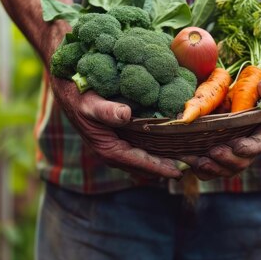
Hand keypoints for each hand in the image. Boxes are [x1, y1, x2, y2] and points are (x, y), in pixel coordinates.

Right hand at [50, 77, 182, 179]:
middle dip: (167, 166)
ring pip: (145, 156)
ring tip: (188, 157)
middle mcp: (114, 151)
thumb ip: (106, 110)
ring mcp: (117, 145)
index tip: (179, 172)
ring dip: (164, 157)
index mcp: (108, 149)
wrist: (67, 87)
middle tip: (193, 165)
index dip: (159, 167)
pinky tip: (172, 141)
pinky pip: (142, 146)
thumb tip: (125, 115)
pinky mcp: (120, 137)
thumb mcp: (90, 103)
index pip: (139, 162)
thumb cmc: (78, 96)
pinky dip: (157, 146)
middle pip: (146, 164)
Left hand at [179, 80, 260, 179]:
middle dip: (227, 159)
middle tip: (214, 152)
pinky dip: (202, 170)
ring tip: (200, 162)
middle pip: (241, 162)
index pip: (259, 144)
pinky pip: (212, 171)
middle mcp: (250, 149)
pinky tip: (192, 164)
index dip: (250, 148)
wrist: (239, 99)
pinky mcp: (219, 159)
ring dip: (213, 168)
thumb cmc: (256, 95)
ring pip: (226, 169)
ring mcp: (234, 156)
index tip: (238, 146)